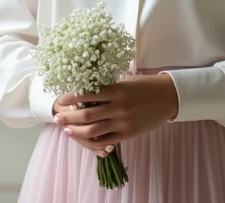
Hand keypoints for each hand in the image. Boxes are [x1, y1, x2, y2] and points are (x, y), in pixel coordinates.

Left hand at [54, 74, 179, 155]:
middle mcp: (117, 107)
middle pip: (86, 115)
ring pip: (93, 130)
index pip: (87, 94)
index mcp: (116, 90)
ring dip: (77, 131)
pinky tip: (85, 140)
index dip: (72, 97)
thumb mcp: (126, 81)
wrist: (167, 97)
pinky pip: (106, 141)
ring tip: (67, 130)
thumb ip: (109, 88)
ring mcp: (122, 122)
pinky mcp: (127, 134)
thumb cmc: (145, 86)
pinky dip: (94, 142)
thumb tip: (87, 91)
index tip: (61, 98)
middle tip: (57, 117)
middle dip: (69, 117)